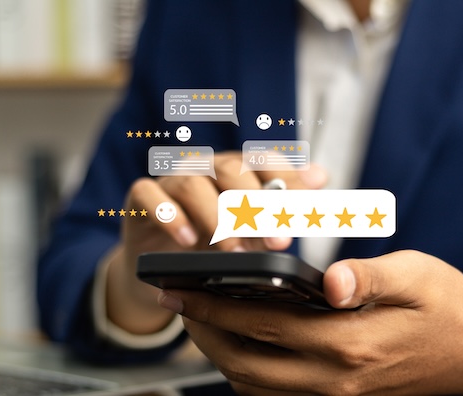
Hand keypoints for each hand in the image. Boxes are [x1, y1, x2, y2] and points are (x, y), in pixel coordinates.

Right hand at [106, 152, 326, 333]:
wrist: (163, 266)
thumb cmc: (212, 243)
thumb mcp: (251, 231)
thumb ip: (281, 206)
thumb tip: (321, 176)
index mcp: (235, 170)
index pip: (263, 161)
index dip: (286, 179)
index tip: (306, 207)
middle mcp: (204, 168)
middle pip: (229, 169)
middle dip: (256, 205)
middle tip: (277, 239)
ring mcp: (170, 180)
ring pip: (192, 183)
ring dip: (215, 216)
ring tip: (232, 249)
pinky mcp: (140, 198)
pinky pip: (149, 194)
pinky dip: (169, 215)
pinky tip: (188, 240)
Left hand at [159, 250, 462, 393]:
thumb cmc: (448, 306)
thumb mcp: (417, 275)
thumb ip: (368, 276)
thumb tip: (328, 281)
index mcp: (349, 343)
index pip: (261, 324)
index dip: (214, 306)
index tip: (181, 288)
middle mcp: (336, 380)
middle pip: (245, 362)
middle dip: (203, 332)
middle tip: (177, 301)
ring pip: (255, 386)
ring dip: (219, 355)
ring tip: (199, 320)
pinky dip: (246, 375)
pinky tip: (238, 346)